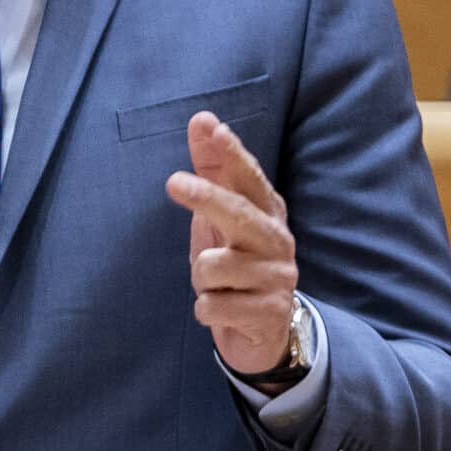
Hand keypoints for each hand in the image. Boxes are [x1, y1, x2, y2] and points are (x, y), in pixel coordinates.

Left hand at [166, 111, 299, 381]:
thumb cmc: (236, 263)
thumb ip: (212, 169)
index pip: (249, 177)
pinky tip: (223, 309)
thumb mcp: (220, 217)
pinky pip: (212, 305)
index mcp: (266, 212)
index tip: (214, 129)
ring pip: (212, 267)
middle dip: (206, 198)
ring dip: (201, 280)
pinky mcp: (268, 314)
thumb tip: (201, 119)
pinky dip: (206, 309)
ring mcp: (278, 278)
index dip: (232, 154)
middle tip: (172, 182)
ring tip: (217, 286)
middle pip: (239, 214)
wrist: (263, 332)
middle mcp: (278, 241)